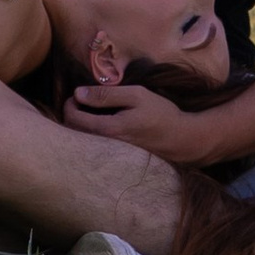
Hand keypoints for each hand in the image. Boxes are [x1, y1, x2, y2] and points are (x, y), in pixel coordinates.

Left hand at [60, 81, 220, 161]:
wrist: (184, 141)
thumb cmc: (161, 114)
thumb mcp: (136, 96)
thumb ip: (106, 94)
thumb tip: (78, 93)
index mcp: (108, 130)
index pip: (72, 118)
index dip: (70, 102)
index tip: (79, 94)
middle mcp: (105, 148)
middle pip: (73, 133)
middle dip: (72, 114)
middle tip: (83, 102)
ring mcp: (111, 157)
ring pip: (83, 141)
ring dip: (82, 125)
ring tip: (94, 112)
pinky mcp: (117, 161)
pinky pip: (95, 148)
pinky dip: (93, 135)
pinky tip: (105, 125)